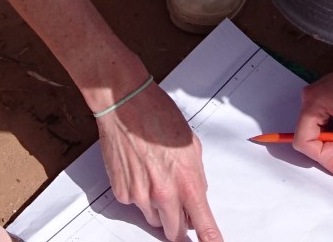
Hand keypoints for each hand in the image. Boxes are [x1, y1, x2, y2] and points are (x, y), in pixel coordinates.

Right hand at [95, 81, 222, 240]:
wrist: (125, 104)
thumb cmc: (157, 116)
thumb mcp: (192, 146)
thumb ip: (196, 177)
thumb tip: (196, 194)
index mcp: (187, 182)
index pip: (203, 225)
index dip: (210, 240)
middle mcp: (163, 193)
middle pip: (174, 231)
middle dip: (180, 224)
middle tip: (179, 208)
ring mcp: (140, 195)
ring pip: (153, 218)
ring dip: (158, 207)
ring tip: (155, 175)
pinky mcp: (122, 192)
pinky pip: (134, 204)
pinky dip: (138, 194)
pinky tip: (140, 170)